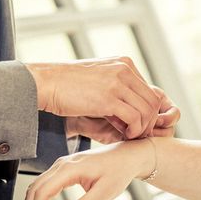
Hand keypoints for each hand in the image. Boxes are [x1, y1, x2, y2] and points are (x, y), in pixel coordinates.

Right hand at [22, 140, 153, 199]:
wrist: (127, 156)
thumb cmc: (118, 170)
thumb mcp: (105, 192)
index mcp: (70, 168)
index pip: (44, 191)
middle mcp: (62, 163)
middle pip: (35, 188)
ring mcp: (62, 164)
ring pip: (37, 185)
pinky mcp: (65, 168)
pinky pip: (44, 182)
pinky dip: (38, 198)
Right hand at [26, 57, 162, 138]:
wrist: (46, 83)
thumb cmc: (68, 85)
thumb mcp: (99, 79)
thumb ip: (118, 88)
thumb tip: (132, 110)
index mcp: (124, 63)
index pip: (150, 90)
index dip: (148, 111)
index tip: (138, 124)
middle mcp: (125, 69)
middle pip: (153, 100)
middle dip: (150, 121)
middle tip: (138, 134)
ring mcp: (118, 82)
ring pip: (147, 110)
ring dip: (142, 128)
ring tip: (130, 136)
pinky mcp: (109, 98)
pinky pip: (135, 118)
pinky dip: (134, 130)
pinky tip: (124, 135)